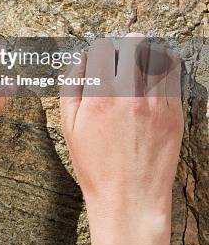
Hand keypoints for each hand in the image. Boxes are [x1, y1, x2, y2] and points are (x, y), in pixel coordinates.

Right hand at [60, 33, 183, 244]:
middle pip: (135, 45)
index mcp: (101, 96)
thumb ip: (71, 86)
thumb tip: (80, 58)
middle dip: (127, 44)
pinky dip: (164, 72)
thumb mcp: (69, 127)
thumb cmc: (95, 166)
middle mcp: (130, 95)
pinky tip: (154, 81)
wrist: (129, 201)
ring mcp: (156, 105)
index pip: (104, 48)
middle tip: (124, 52)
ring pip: (159, 57)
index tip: (101, 57)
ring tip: (142, 63)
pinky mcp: (174, 115)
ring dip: (148, 55)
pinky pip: (173, 79)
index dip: (100, 49)